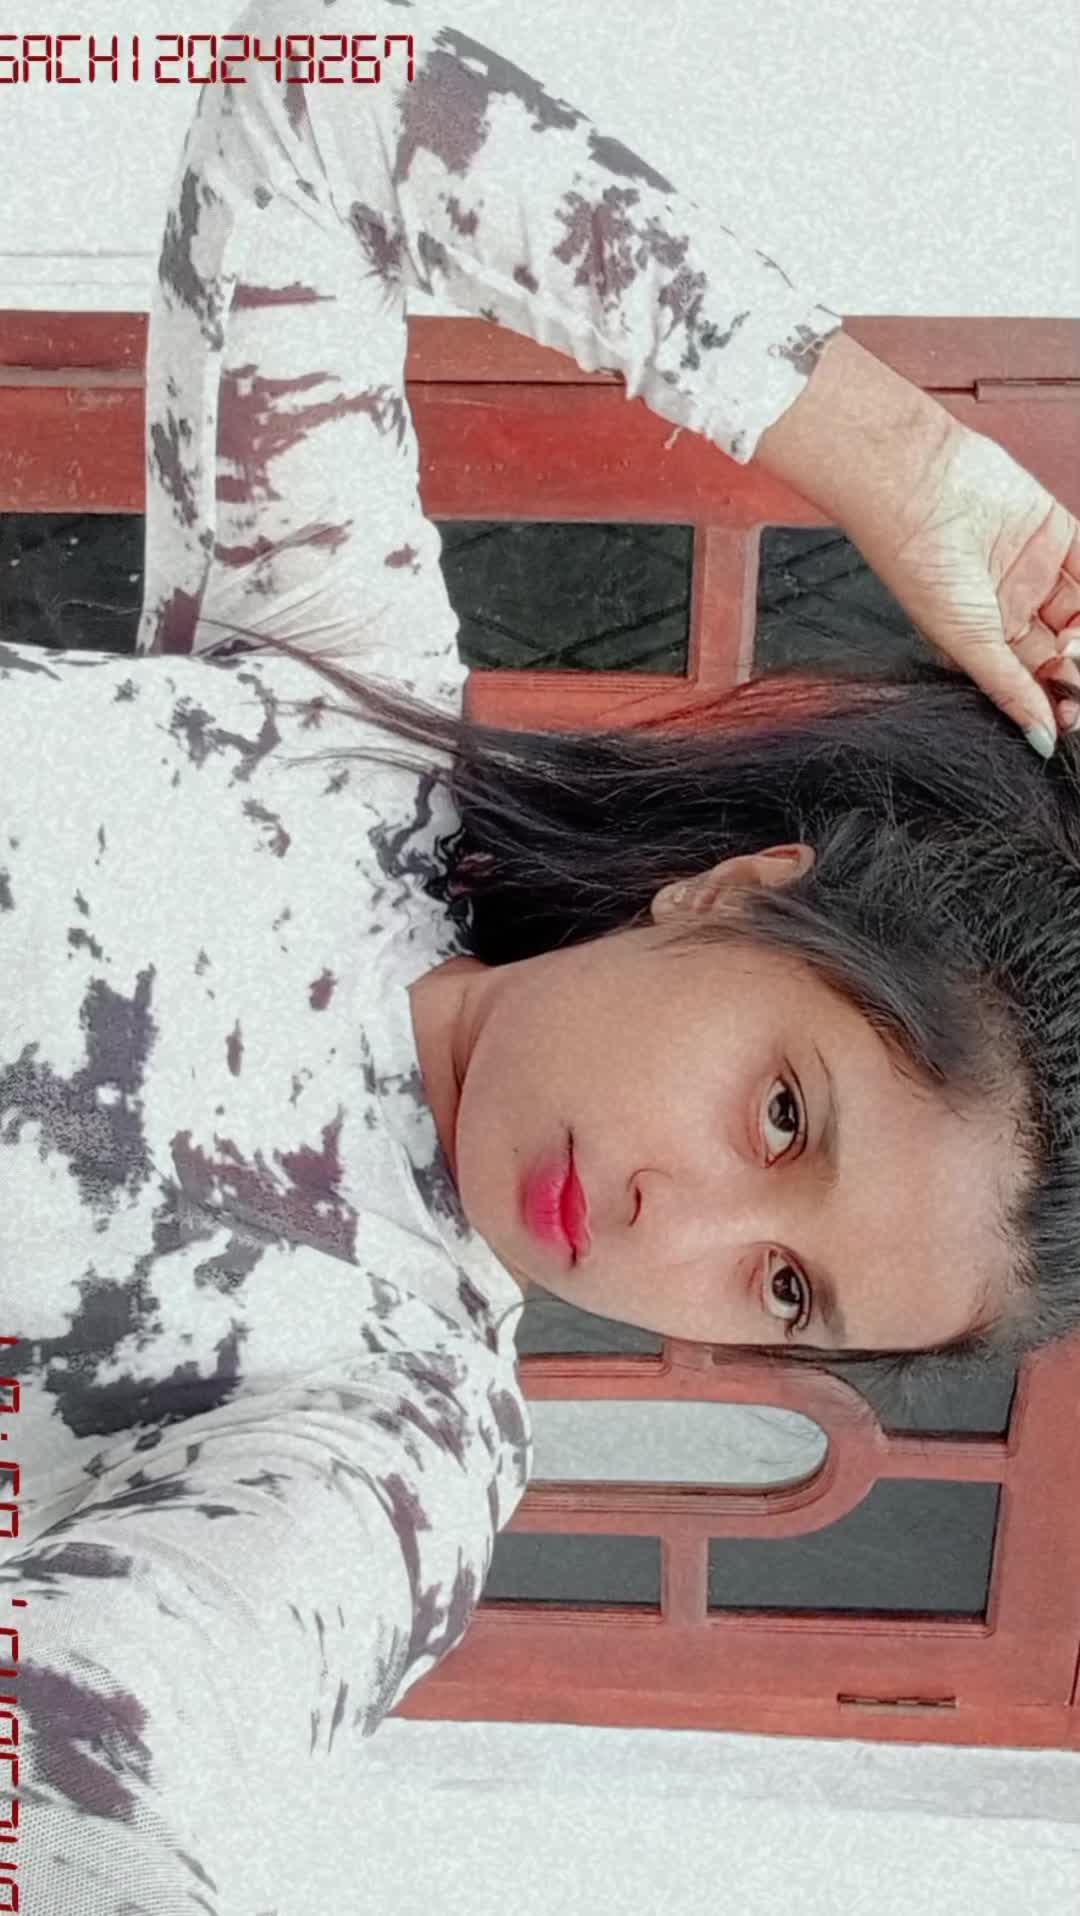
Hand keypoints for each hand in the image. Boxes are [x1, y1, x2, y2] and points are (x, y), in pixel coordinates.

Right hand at [844, 422, 1079, 755]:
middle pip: (1066, 650)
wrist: (911, 487)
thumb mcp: (964, 640)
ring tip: (1078, 641)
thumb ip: (1009, 689)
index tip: (1069, 713)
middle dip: (1078, 669)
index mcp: (984, 637)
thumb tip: (1042, 741)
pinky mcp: (1056, 530)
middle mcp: (1012, 606)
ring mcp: (1035, 569)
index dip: (1058, 697)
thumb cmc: (915, 563)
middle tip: (1077, 676)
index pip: (1035, 679)